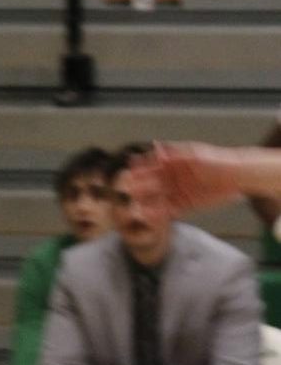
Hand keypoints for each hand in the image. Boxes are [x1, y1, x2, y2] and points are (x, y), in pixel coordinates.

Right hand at [132, 142, 246, 214]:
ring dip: (147, 202)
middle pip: (151, 183)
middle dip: (139, 187)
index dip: (140, 168)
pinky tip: (151, 217)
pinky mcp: (186, 205)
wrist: (236, 177)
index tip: (129, 172)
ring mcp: (178, 192)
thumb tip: (156, 147)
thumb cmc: (216, 160)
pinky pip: (170, 210)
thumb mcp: (195, 154)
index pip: (151, 165)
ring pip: (158, 198)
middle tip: (127, 192)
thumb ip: (175, 152)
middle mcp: (172, 178)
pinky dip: (160, 214)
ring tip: (135, 208)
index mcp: (172, 163)